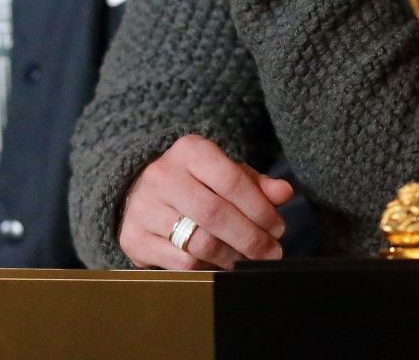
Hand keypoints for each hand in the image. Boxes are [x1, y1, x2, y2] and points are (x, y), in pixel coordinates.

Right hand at [117, 134, 292, 269]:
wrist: (139, 192)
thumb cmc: (194, 183)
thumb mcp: (224, 174)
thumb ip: (255, 184)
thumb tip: (284, 193)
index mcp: (189, 151)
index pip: (232, 181)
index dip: (260, 209)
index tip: (278, 228)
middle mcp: (162, 175)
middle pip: (216, 214)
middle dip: (251, 239)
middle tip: (271, 253)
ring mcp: (144, 206)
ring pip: (200, 241)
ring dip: (232, 257)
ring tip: (247, 260)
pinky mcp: (134, 237)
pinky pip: (182, 263)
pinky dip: (207, 267)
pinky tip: (218, 263)